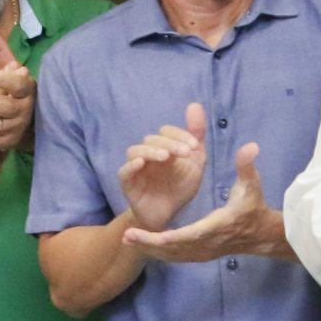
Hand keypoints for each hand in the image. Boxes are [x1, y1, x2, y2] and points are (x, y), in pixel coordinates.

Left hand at [0, 29, 33, 184]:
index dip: (1, 79)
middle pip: (3, 107)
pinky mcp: (8, 143)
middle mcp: (24, 109)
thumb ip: (0, 51)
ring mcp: (17, 128)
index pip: (17, 84)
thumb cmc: (15, 89)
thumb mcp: (11, 70)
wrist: (29, 121)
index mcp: (27, 89)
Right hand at [118, 102, 208, 231]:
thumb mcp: (195, 162)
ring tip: (165, 157)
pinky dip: (131, 165)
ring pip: (136, 151)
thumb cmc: (179, 187)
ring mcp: (136, 167)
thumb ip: (196, 135)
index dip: (180, 135)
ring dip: (150, 151)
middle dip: (170, 143)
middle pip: (152, 139)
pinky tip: (142, 164)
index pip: (167, 131)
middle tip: (185, 152)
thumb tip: (195, 105)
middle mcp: (148, 153)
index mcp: (164, 146)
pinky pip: (124, 171)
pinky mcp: (127, 183)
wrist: (168, 215)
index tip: (195, 146)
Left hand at [123, 141, 288, 261]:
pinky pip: (176, 257)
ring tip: (127, 240)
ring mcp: (203, 252)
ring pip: (172, 255)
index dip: (164, 237)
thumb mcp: (251, 185)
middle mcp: (207, 243)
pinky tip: (143, 246)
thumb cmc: (252, 207)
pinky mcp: (200, 255)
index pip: (188, 235)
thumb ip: (247, 167)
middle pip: (173, 249)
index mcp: (216, 226)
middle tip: (125, 236)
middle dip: (148, 243)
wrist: (260, 234)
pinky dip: (159, 253)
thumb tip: (250, 145)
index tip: (144, 233)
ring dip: (149, 249)